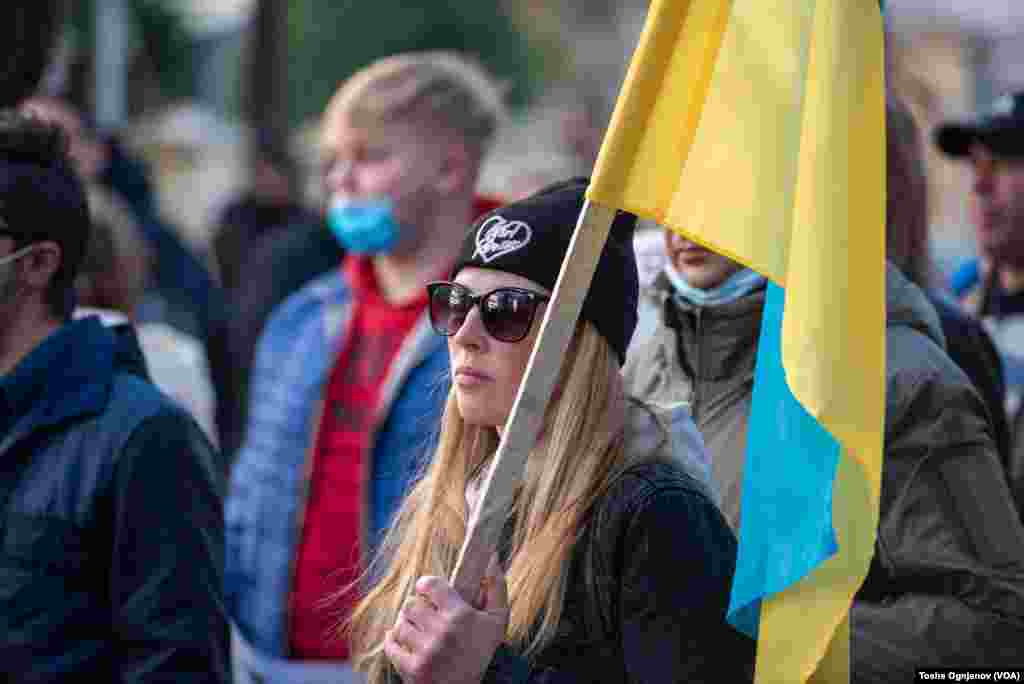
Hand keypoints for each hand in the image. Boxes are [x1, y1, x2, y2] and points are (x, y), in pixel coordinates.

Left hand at [384, 555, 508, 683]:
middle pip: (411, 604)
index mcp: (460, 615)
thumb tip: (492, 557)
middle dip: (417, 608)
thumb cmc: (481, 652)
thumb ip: (496, 586)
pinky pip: (390, 644)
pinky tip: (405, 642)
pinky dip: (393, 641)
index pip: (430, 584)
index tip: (427, 591)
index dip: (425, 585)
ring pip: (400, 623)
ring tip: (418, 630)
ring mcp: (425, 652)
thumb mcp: (498, 620)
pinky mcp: (412, 669)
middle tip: (425, 615)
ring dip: (406, 624)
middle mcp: (442, 632)